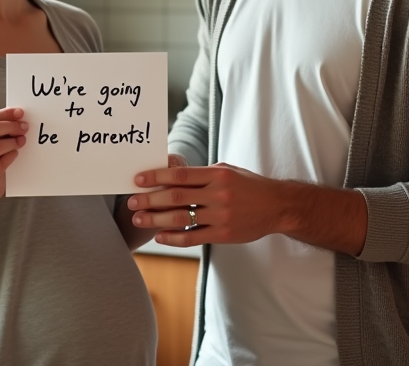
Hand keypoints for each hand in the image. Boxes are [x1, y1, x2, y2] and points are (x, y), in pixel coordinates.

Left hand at [127, 162, 285, 246]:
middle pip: (176, 197)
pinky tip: (160, 236)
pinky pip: (193, 238)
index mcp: (217, 175)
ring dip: (156, 219)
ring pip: (181, 218)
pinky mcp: (223, 234)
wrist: (277, 206)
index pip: (180, 175)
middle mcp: (218, 194)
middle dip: (150, 199)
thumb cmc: (249, 185)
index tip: (138, 180)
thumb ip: (202, 174)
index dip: (156, 177)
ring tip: (139, 219)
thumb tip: (172, 173)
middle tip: (132, 201)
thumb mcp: (227, 171)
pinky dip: (174, 238)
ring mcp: (221, 216)